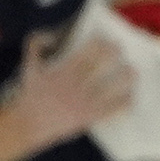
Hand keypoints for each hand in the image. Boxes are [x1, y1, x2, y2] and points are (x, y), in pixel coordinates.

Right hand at [0, 31, 133, 160]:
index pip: (87, 52)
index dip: (100, 43)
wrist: (26, 126)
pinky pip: (111, 109)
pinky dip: (123, 103)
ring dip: (125, 77)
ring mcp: (83, 102)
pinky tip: (129, 98)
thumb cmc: (29, 96)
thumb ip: (34, 46)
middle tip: (120, 49)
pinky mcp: (88, 117)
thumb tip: (51, 34)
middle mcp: (75, 86)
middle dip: (114, 53)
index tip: (106, 38)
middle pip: (101, 64)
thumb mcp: (27, 69)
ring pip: (113, 86)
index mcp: (62, 72)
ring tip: (132, 71)